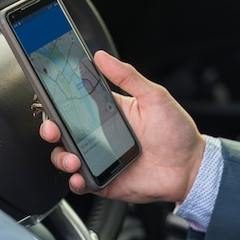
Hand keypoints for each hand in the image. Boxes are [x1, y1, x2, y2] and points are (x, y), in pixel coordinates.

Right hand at [40, 50, 205, 203]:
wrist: (190, 168)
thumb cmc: (176, 131)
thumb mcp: (154, 96)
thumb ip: (128, 76)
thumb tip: (102, 56)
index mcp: (108, 112)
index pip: (74, 104)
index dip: (57, 102)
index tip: (48, 98)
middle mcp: (99, 135)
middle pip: (63, 131)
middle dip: (50, 130)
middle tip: (53, 130)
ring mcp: (100, 159)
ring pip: (66, 156)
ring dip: (61, 157)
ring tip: (72, 159)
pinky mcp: (104, 181)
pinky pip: (81, 182)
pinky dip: (74, 182)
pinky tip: (79, 177)